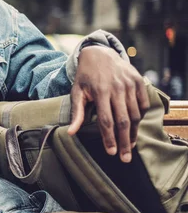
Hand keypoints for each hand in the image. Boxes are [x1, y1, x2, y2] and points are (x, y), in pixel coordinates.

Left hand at [68, 46, 148, 162]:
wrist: (99, 53)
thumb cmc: (85, 76)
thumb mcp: (76, 91)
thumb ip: (76, 112)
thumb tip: (70, 133)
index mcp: (100, 91)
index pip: (106, 120)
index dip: (108, 138)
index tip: (110, 152)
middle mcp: (117, 88)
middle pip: (123, 121)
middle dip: (124, 142)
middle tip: (125, 158)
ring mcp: (130, 84)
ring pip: (135, 115)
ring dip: (133, 133)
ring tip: (129, 146)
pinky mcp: (139, 81)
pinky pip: (142, 104)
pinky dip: (140, 117)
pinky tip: (134, 127)